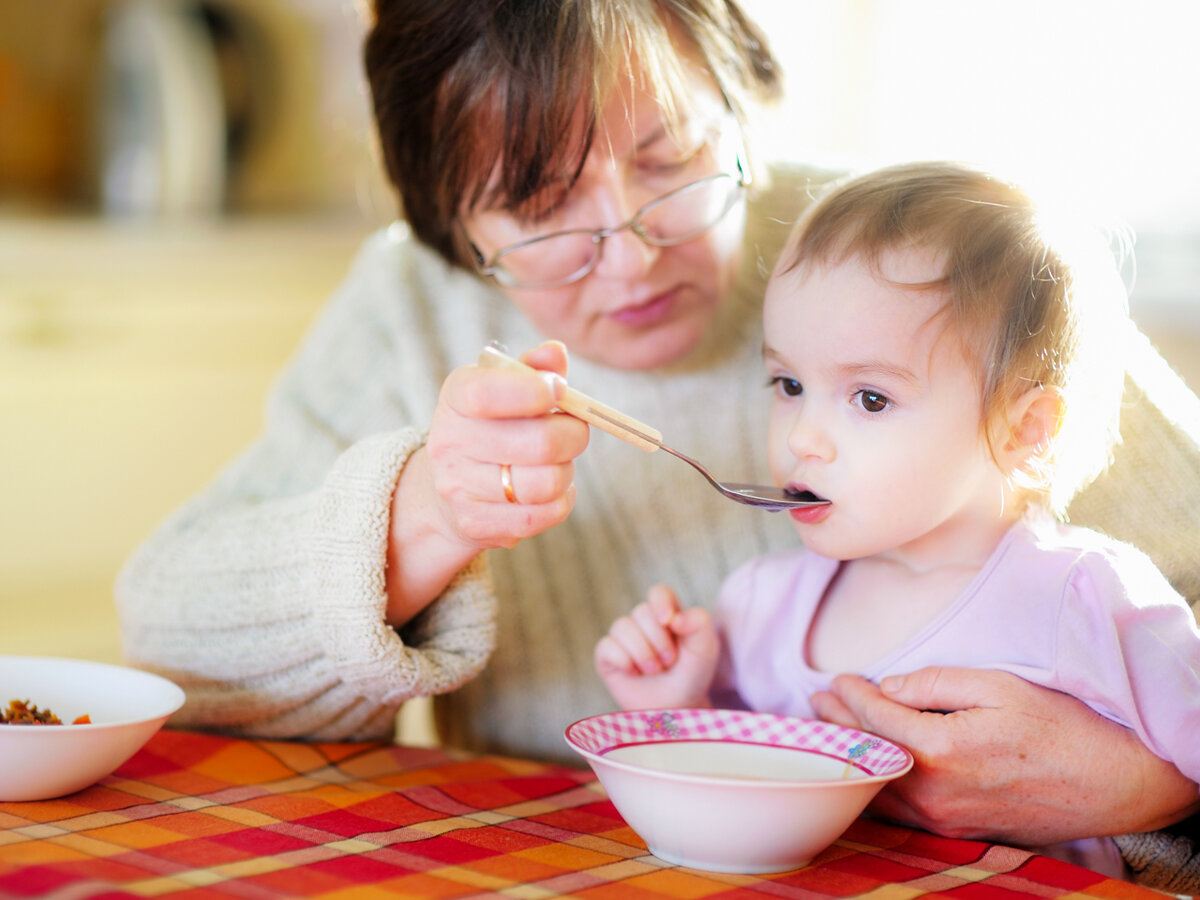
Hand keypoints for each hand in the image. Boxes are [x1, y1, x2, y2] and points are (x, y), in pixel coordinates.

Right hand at [422, 341, 588, 546]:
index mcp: (455, 398)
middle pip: (539, 443)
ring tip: (558, 463)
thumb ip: (533, 367)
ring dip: (567, 471)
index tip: (559, 389)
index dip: (532, 391)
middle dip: (574, 435)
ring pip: (546, 483)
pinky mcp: (475, 523)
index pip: (486, 394)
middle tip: (575, 430)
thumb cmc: (491, 426)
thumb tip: (556, 353)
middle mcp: (448, 442)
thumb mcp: (504, 387)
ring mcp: (458, 487)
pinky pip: (542, 516)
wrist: (449, 488)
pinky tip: (552, 490)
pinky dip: (560, 501)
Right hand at [594, 585, 718, 710]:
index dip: (660, 603)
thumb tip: (672, 617)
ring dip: (642, 652)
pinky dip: (623, 660)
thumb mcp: (706, 648)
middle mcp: (643, 623)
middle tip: (670, 661)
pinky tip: (633, 673)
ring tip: (654, 670)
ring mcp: (623, 639)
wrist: (675, 708)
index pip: (659, 593)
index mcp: (668, 615)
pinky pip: (606, 646)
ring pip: (621, 626)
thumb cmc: (692, 676)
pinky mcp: (607, 656)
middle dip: (658, 640)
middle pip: (641, 611)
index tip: (669, 622)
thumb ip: (698, 623)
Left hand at [811, 668, 1199, 845]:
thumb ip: (935, 683)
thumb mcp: (999, 685)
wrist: (1115, 782)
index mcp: (941, 749)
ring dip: (850, 759)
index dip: (850, 696)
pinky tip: (866, 771)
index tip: (836, 680)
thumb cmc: (1062, 727)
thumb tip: (890, 687)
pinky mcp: (960, 831)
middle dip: (837, 727)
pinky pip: (901, 812)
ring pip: (878, 791)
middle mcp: (936, 791)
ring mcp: (946, 818)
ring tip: (830, 733)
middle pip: (867, 757)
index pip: (875, 719)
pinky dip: (875, 788)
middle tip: (816, 704)